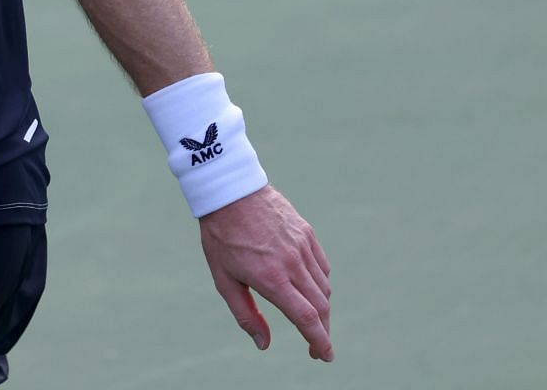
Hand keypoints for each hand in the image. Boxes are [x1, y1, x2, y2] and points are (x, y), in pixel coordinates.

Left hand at [199, 185, 332, 361]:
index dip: (319, 341)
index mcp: (271, 278)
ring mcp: (302, 246)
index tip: (324, 355)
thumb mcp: (224, 280)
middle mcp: (292, 263)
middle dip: (322, 331)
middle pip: (321, 306)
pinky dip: (320, 283)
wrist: (230, 191)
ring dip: (321, 308)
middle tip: (317, 347)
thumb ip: (246, 315)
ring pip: (323, 286)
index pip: (306, 318)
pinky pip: (321, 266)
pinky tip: (309, 288)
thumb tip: (264, 344)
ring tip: (310, 318)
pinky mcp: (306, 233)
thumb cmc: (221, 238)